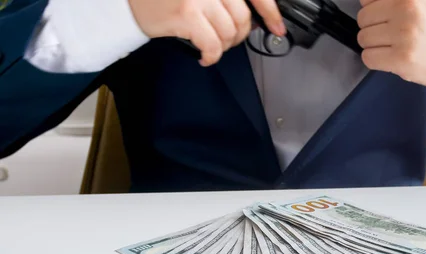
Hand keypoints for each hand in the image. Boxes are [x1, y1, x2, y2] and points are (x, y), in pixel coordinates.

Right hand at [128, 0, 285, 65]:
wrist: (128, 0)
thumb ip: (224, 0)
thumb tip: (253, 19)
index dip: (271, 13)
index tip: (278, 27)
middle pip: (242, 17)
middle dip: (239, 36)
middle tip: (229, 41)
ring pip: (228, 33)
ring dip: (223, 47)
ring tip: (212, 46)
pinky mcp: (186, 14)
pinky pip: (212, 44)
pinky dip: (211, 56)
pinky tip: (204, 56)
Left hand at [356, 0, 425, 88]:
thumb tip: (367, 0)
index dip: (374, 8)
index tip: (386, 15)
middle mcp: (408, 7)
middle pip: (363, 17)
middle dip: (374, 27)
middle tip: (393, 33)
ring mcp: (405, 34)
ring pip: (363, 38)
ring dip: (375, 44)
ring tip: (396, 45)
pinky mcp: (402, 59)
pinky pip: (368, 58)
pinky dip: (377, 60)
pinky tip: (393, 57)